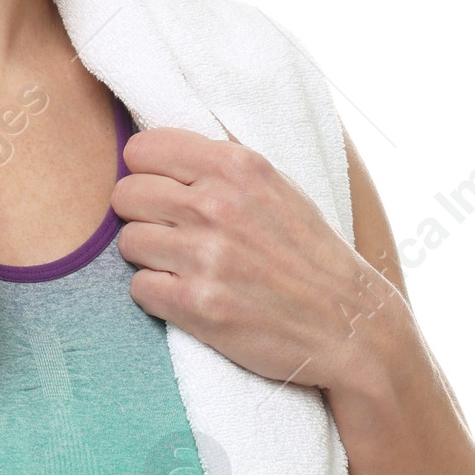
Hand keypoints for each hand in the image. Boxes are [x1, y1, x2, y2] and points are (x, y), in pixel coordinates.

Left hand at [111, 129, 399, 392]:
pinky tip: (187, 296)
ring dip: (149, 257)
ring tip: (184, 267)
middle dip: (141, 216)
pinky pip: (138, 288)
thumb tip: (152, 154)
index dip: (144, 173)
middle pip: (125, 195)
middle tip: (171, 234)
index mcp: (237, 166)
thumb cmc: (308, 254)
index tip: (161, 191)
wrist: (349, 324)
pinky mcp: (197, 305)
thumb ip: (219, 168)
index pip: (142, 150)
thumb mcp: (275, 187)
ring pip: (128, 242)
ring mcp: (207, 256)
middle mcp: (218, 205)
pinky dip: (156, 295)